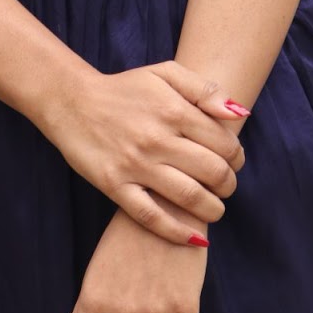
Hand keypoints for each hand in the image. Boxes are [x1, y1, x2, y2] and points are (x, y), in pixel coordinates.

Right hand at [39, 60, 247, 244]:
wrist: (72, 101)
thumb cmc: (124, 88)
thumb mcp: (165, 73)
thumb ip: (204, 89)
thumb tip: (239, 113)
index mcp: (173, 110)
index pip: (224, 143)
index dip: (237, 156)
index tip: (234, 161)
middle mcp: (157, 138)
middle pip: (212, 172)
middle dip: (229, 184)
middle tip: (226, 186)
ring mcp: (135, 164)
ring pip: (189, 198)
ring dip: (212, 210)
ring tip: (214, 209)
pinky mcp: (114, 185)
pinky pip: (151, 217)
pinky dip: (177, 232)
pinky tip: (194, 239)